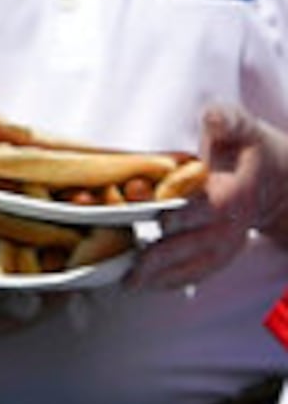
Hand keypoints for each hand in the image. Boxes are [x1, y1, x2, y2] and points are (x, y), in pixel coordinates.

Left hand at [132, 104, 287, 287]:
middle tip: (130, 271)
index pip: (208, 207)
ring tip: (130, 284)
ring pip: (196, 266)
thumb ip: (228, 121)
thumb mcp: (242, 126)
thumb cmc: (251, 148)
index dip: (184, 214)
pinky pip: (198, 272)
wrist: (280, 180)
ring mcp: (227, 242)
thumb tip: (214, 118)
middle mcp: (231, 224)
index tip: (159, 221)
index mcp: (233, 192)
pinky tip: (146, 285)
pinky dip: (172, 281)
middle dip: (163, 257)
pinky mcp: (220, 252)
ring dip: (163, 277)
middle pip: (196, 246)